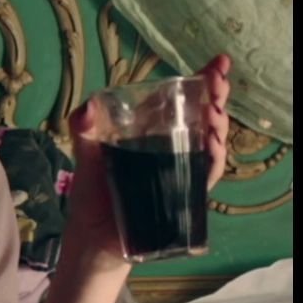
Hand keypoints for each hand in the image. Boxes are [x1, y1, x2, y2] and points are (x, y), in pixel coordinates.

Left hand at [62, 55, 232, 274]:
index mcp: (148, 131)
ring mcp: (179, 169)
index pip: (178, 100)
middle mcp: (169, 147)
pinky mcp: (183, 193)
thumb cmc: (92, 194)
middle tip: (219, 80)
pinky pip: (205, 173)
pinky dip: (212, 159)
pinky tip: (212, 145)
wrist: (93, 239)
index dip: (200, 81)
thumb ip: (84, 129)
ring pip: (209, 141)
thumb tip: (87, 106)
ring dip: (217, 125)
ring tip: (214, 111)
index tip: (217, 63)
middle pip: (200, 116)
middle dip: (214, 95)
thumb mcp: (85, 155)